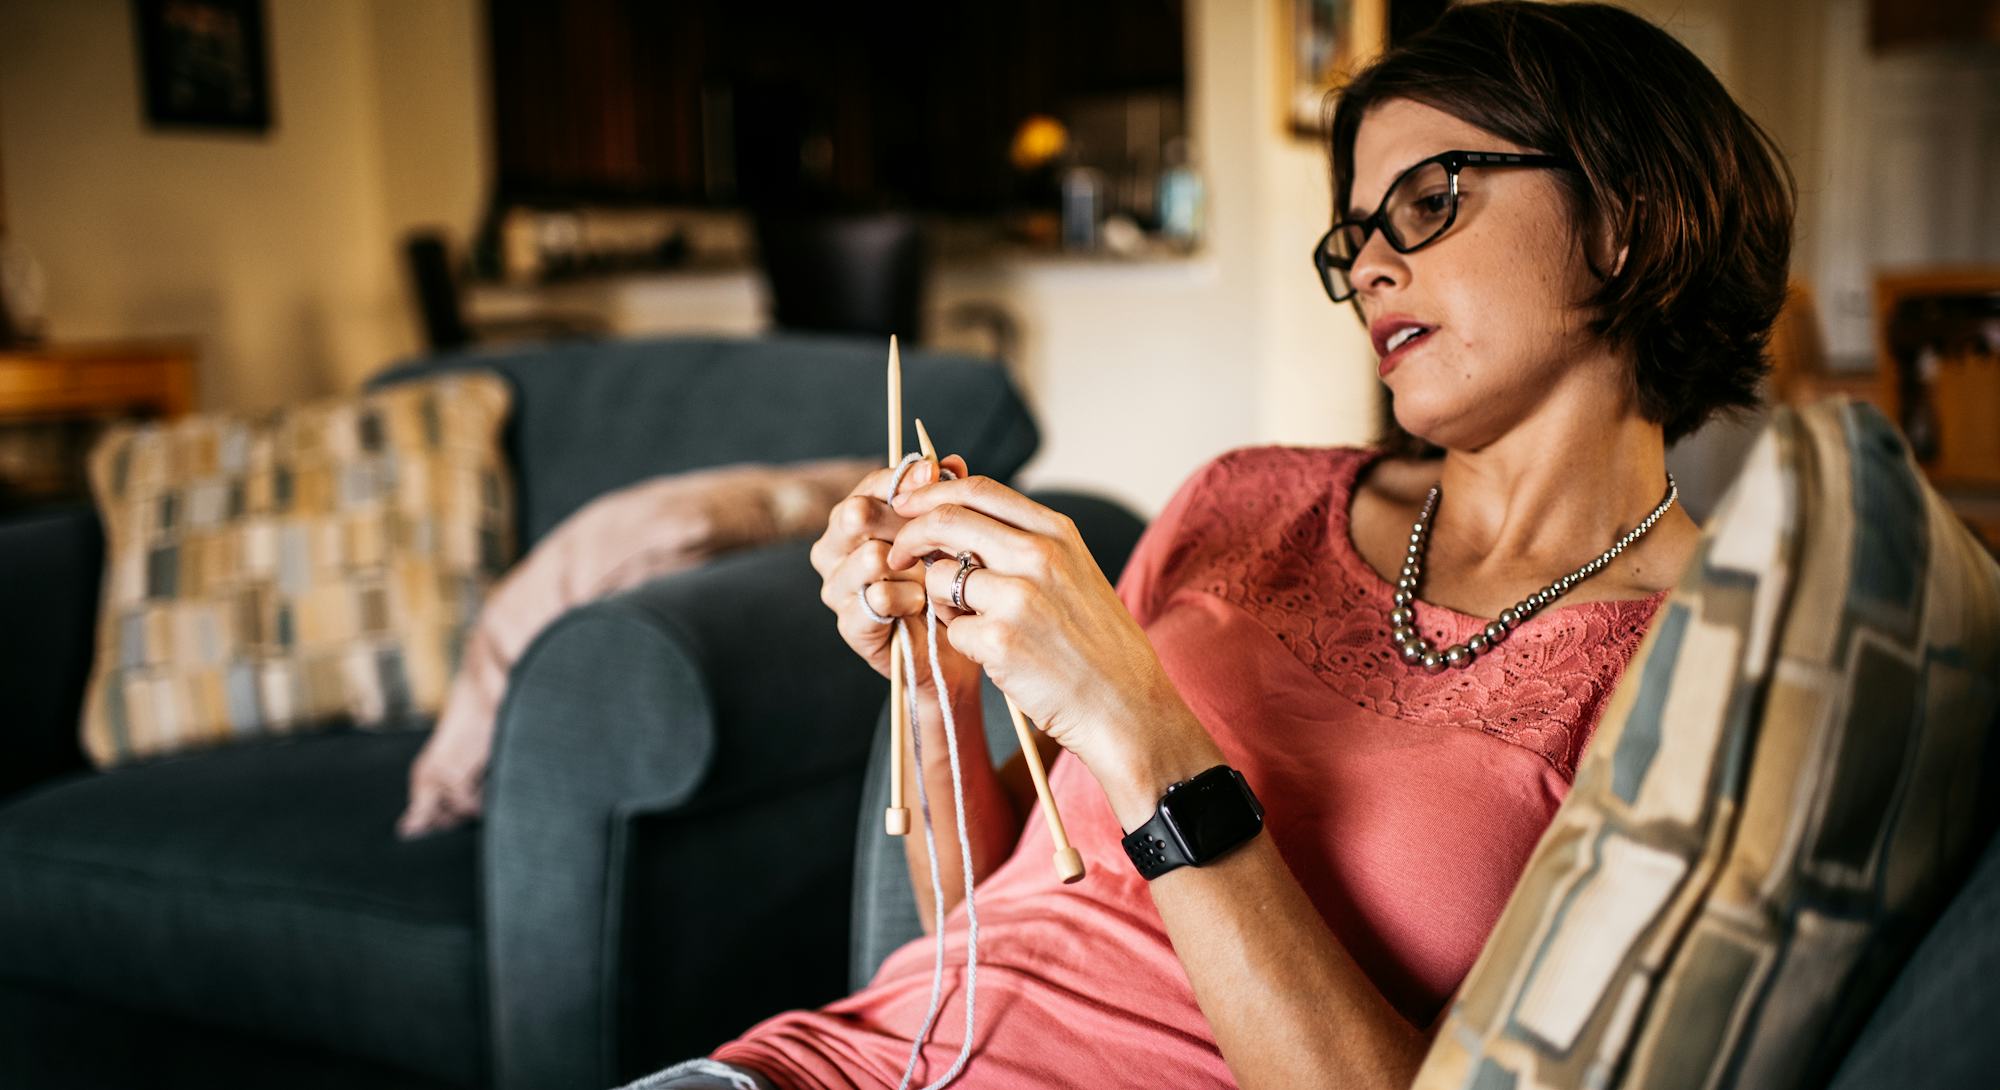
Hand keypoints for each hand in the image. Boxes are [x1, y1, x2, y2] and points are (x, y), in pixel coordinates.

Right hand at [809, 453, 979, 694]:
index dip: (901, 478)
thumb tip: (951, 462)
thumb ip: (945, 498)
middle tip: (934, 538)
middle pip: (854, 514)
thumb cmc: (945, 586)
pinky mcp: (850, 624)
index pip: (869, 487)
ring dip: (912, 568)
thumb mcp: (949, 536)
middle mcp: (834, 551)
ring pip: (870, 556)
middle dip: (902, 522)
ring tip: (933, 581)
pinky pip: (878, 598)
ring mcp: (837, 589)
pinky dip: (909, 600)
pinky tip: (924, 607)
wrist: (952, 649)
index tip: (932, 474)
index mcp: (853, 522)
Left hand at [885, 468, 1190, 771]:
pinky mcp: (1000, 641)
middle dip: (909, 536)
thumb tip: (958, 520)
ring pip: (939, 578)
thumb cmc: (1096, 645)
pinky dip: (962, 643)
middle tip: (897, 556)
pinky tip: (994, 655)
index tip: (906, 505)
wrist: (1125, 706)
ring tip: (973, 622)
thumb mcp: (1075, 572)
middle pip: (946, 522)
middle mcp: (1038, 556)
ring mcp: (1019, 597)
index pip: (978, 490)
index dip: (931, 494)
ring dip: (940, 601)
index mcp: (1057, 533)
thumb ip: (1026, 543)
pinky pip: (950, 630)